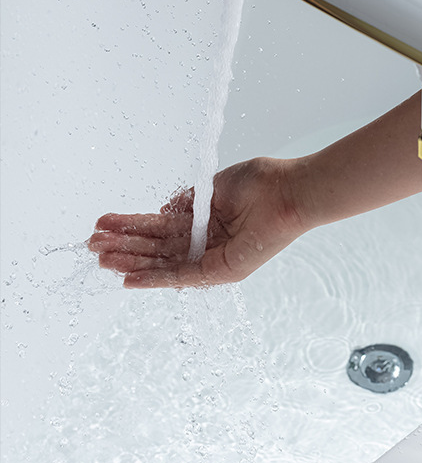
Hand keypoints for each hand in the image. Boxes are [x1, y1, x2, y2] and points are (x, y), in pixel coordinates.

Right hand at [88, 157, 305, 287]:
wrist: (289, 191)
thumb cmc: (260, 183)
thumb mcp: (213, 187)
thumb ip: (186, 202)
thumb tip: (161, 210)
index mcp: (206, 222)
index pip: (162, 228)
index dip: (132, 226)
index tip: (104, 224)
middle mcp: (208, 242)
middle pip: (158, 248)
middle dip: (124, 246)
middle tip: (92, 245)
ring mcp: (214, 258)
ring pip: (165, 263)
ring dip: (132, 262)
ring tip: (100, 259)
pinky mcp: (223, 271)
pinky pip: (184, 277)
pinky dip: (156, 278)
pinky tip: (129, 279)